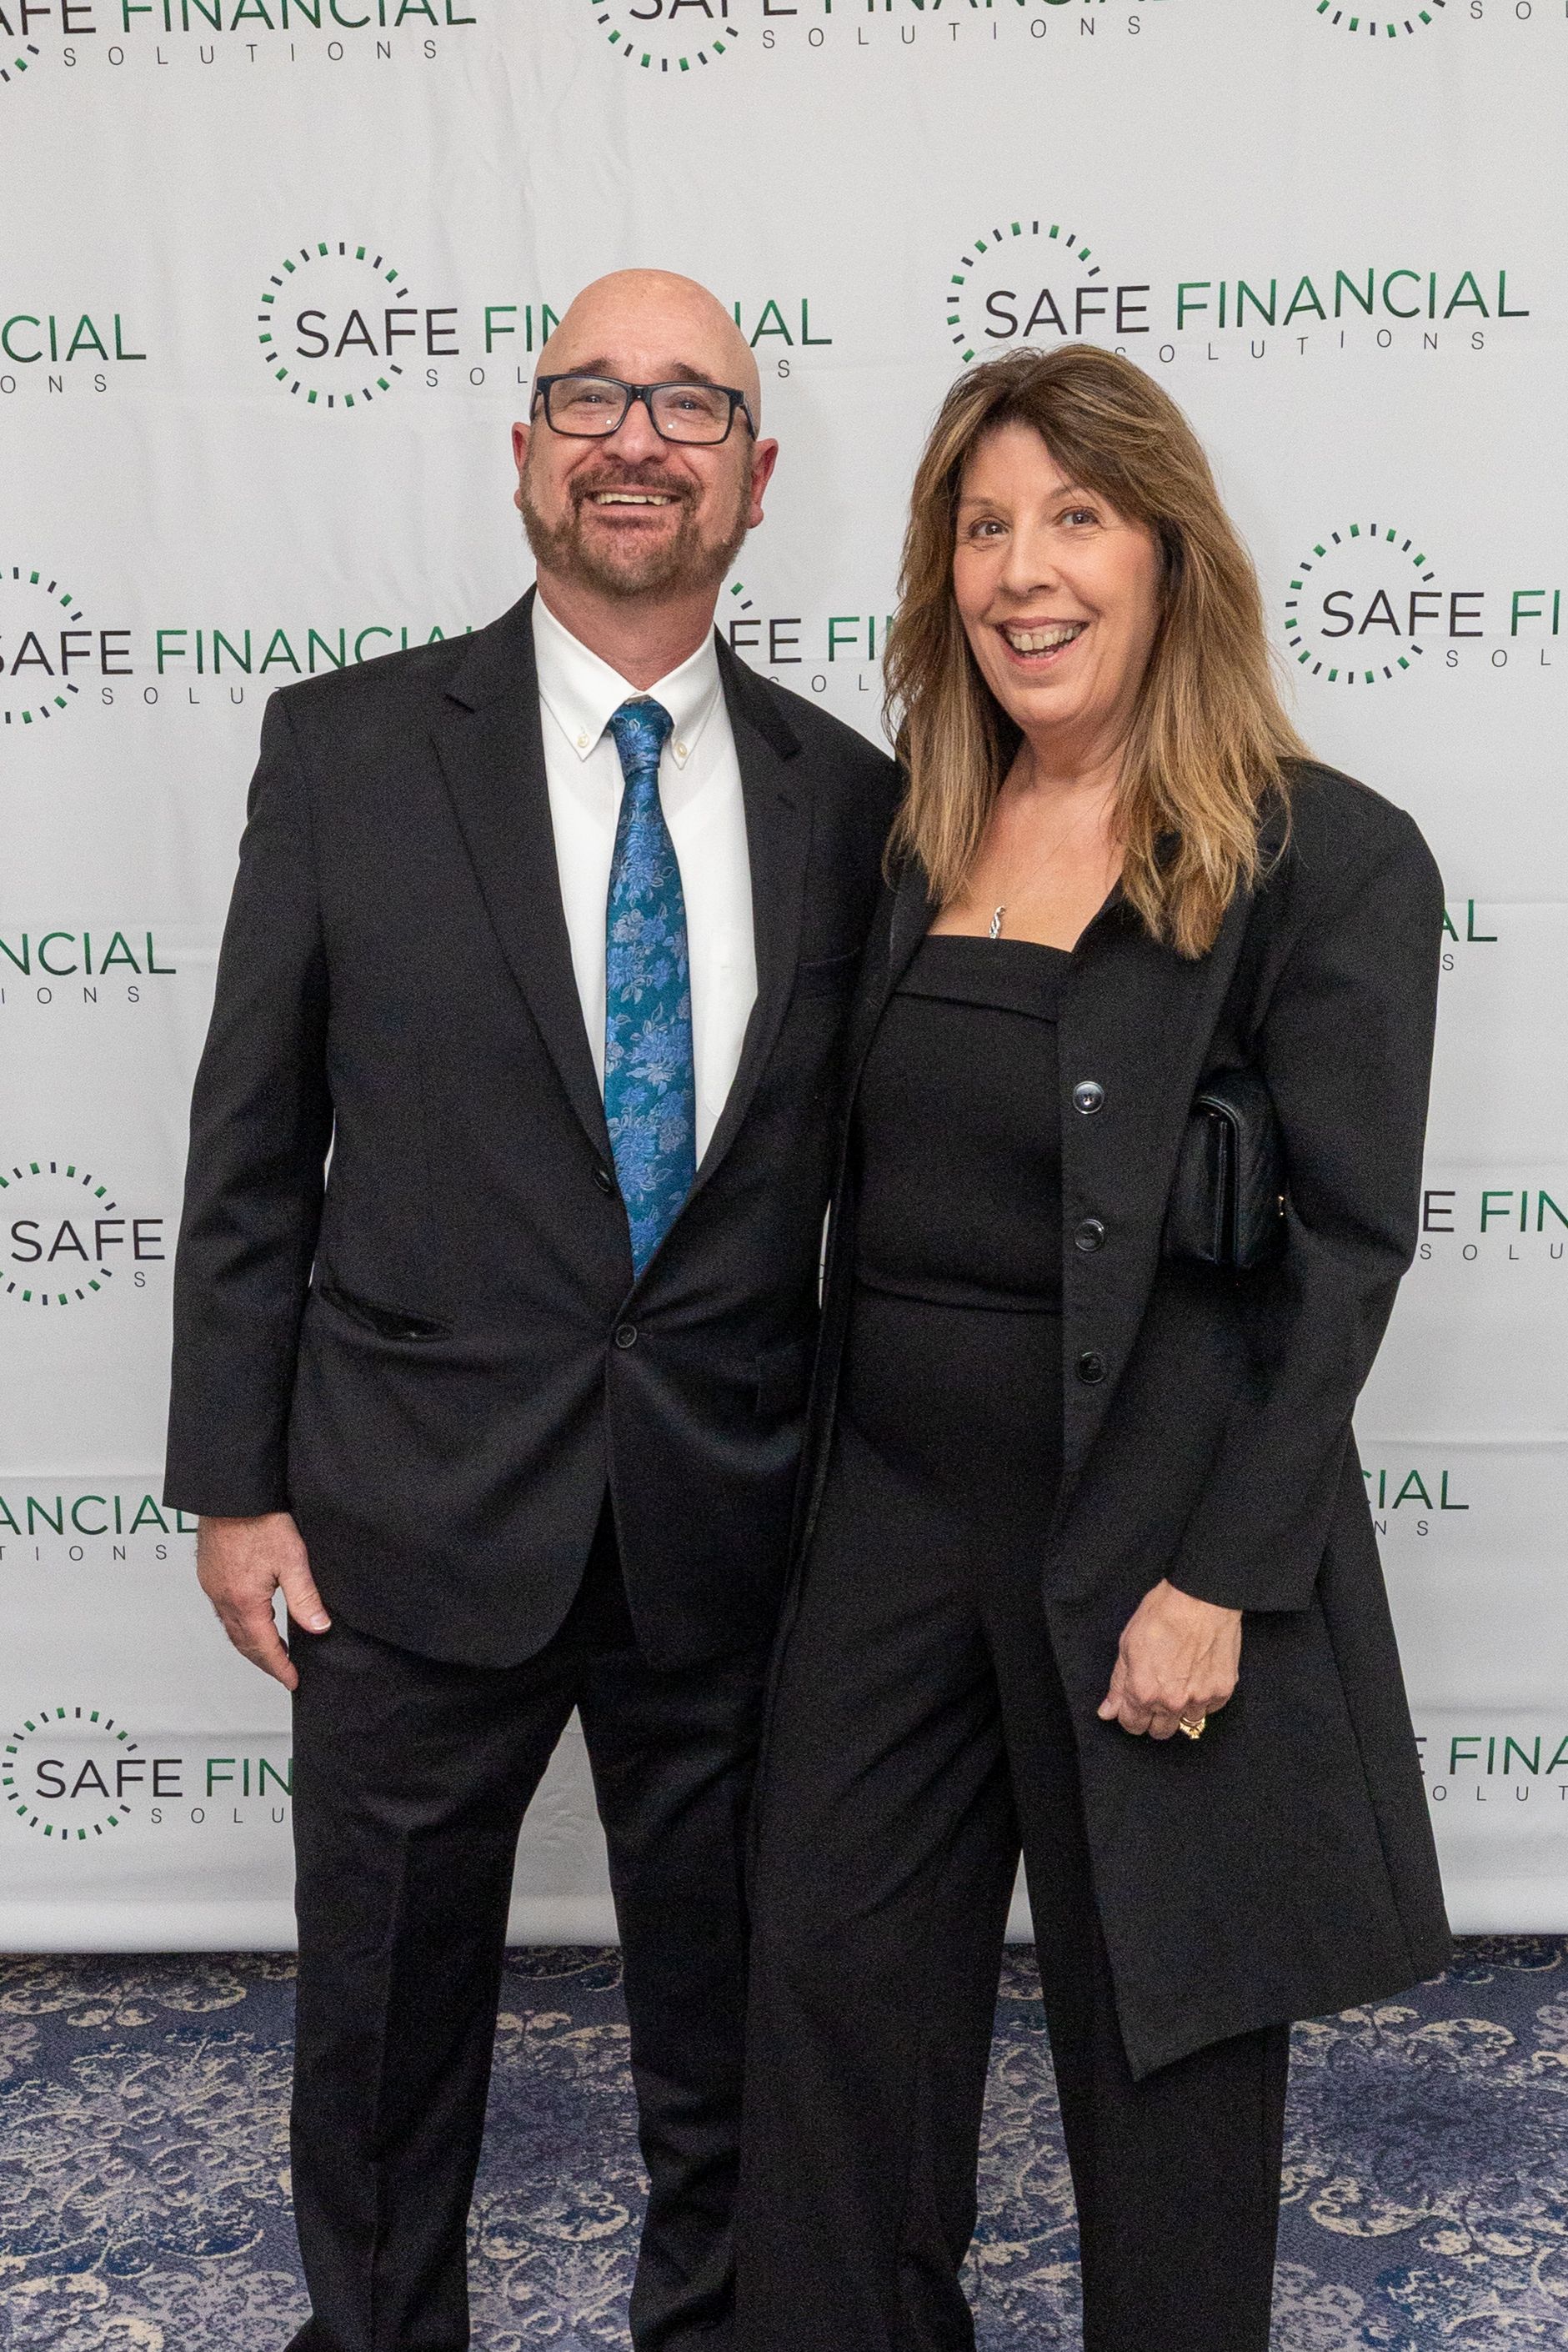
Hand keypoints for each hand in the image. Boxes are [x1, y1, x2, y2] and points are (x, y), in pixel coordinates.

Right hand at [196, 1511, 329, 1691]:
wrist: (230, 1493)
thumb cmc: (260, 1520)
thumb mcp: (292, 1559)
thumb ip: (305, 1597)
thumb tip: (318, 1628)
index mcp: (244, 1601)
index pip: (264, 1647)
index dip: (280, 1667)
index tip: (293, 1681)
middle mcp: (223, 1599)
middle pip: (243, 1643)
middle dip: (264, 1662)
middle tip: (283, 1673)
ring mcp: (213, 1586)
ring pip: (231, 1628)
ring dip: (251, 1645)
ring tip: (271, 1652)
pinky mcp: (209, 1573)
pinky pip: (224, 1610)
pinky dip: (240, 1625)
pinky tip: (252, 1619)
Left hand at [1096, 1579, 1240, 1741]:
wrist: (1201, 1598)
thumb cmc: (1162, 1614)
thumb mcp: (1127, 1644)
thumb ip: (1118, 1684)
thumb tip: (1108, 1711)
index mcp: (1143, 1692)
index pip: (1132, 1725)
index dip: (1129, 1715)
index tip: (1133, 1705)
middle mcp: (1172, 1702)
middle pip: (1160, 1731)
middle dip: (1153, 1718)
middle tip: (1156, 1694)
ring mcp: (1200, 1699)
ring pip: (1187, 1724)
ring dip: (1180, 1710)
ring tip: (1179, 1683)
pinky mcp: (1223, 1691)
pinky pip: (1210, 1709)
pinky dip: (1203, 1699)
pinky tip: (1197, 1677)